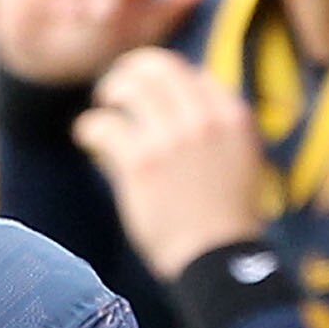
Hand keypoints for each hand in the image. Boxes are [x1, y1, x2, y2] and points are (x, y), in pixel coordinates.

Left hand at [72, 46, 267, 281]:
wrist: (217, 259)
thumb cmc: (227, 221)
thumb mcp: (242, 162)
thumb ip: (219, 131)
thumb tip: (187, 110)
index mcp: (232, 116)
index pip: (195, 75)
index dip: (170, 81)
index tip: (156, 94)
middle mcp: (203, 118)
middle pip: (160, 68)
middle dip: (134, 71)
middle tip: (117, 87)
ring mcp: (171, 138)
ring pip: (130, 87)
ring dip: (111, 90)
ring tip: (104, 103)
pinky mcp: (141, 163)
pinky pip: (105, 125)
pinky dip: (90, 127)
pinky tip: (86, 135)